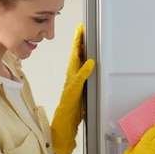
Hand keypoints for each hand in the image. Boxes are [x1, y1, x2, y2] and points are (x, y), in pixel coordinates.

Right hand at [51, 24, 94, 153]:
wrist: (64, 125)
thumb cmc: (72, 111)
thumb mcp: (81, 93)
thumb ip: (84, 81)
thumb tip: (90, 69)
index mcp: (74, 77)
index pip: (76, 58)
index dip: (78, 45)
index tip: (81, 32)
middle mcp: (71, 78)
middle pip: (75, 57)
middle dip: (78, 42)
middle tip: (81, 29)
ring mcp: (72, 84)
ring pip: (75, 64)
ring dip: (78, 51)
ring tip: (81, 38)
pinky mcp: (74, 91)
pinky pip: (80, 79)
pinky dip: (84, 71)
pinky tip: (90, 62)